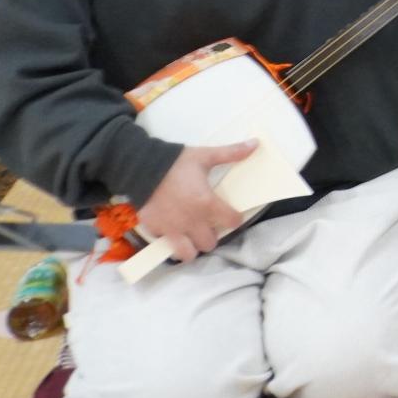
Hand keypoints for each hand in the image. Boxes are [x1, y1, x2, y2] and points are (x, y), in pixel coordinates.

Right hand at [134, 140, 255, 262]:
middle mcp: (192, 221)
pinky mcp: (155, 230)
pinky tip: (172, 229)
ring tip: (192, 235)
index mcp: (207, 204)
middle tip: (209, 226)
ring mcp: (172, 229)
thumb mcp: (206, 156)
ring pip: (187, 253)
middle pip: (209, 244)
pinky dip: (170, 241)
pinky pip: (166, 244)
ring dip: (192, 247)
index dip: (235, 219)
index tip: (232, 215)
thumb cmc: (177, 162)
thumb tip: (256, 143)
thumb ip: (231, 153)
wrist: (142, 168)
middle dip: (212, 237)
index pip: (232, 222)